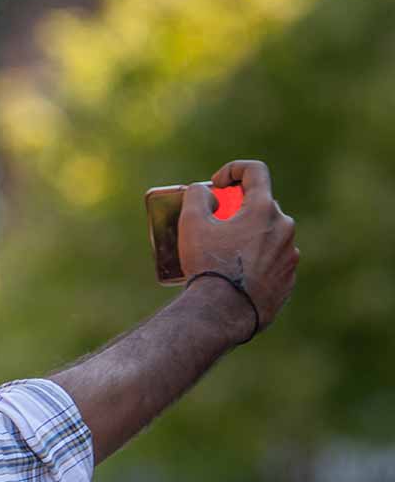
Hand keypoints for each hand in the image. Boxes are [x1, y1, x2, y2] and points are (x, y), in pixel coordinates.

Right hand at [179, 159, 297, 333]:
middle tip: (214, 227)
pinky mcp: (289, 278)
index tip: (216, 185)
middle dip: (238, 211)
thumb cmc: (208, 266)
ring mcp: (290, 253)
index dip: (233, 170)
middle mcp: (284, 227)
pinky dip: (256, 261)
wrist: (224, 312)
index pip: (255, 171)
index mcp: (263, 209)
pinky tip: (235, 276)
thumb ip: (196, 197)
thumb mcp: (191, 225)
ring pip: (268, 235)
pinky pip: (272, 261)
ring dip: (248, 238)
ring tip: (223, 257)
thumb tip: (206, 191)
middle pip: (261, 206)